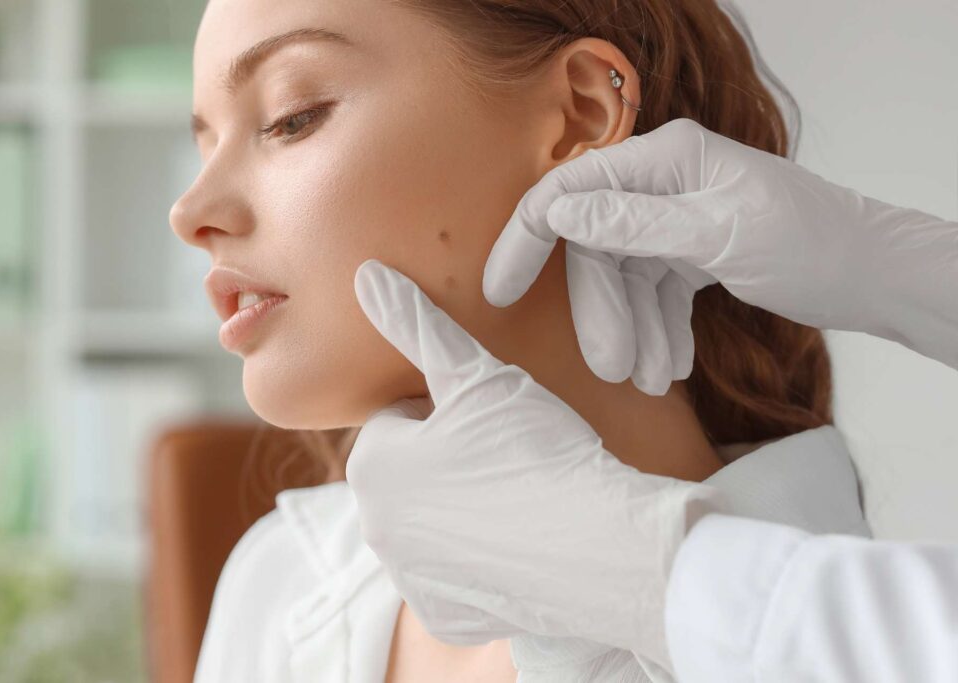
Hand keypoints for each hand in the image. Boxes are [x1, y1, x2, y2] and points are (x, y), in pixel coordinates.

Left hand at [346, 258, 724, 671]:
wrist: (599, 545)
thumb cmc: (534, 449)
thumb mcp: (476, 375)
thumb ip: (417, 325)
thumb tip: (366, 275)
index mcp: (372, 467)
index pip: (400, 419)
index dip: (447, 409)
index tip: (490, 417)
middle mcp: (374, 530)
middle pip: (410, 473)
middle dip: (447, 458)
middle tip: (508, 452)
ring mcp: (409, 578)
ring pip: (431, 522)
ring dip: (461, 506)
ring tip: (519, 492)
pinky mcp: (446, 615)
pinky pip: (453, 572)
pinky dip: (479, 557)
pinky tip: (520, 538)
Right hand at [484, 117, 957, 387]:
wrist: (873, 274)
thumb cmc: (812, 243)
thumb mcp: (718, 234)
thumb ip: (634, 223)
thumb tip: (557, 212)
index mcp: (665, 159)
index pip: (570, 192)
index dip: (528, 240)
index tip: (500, 292)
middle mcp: (663, 182)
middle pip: (598, 250)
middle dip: (604, 313)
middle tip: (612, 370)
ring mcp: (675, 217)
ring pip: (625, 279)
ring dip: (634, 331)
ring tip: (653, 381)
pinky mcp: (691, 250)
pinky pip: (654, 292)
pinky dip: (657, 329)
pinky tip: (671, 366)